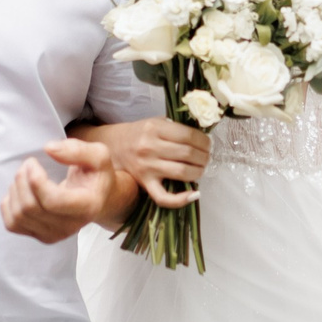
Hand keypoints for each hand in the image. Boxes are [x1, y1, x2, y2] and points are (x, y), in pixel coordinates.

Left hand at [1, 137, 121, 242]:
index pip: (52, 201)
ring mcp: (54, 235)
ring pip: (18, 215)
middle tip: (28, 163)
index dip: (35, 180)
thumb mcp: (98, 155)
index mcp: (87, 206)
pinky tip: (21, 191)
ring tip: (26, 176)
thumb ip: (77, 150)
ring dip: (15, 189)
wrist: (99, 199)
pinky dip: (9, 204)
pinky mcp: (40, 237)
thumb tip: (49, 149)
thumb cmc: (96, 176)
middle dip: (22, 179)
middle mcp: (70, 226)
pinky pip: (12, 224)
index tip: (33, 162)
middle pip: (30, 207)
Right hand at [82, 115, 211, 208]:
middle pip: (188, 153)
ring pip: (182, 172)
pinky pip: (164, 197)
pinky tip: (194, 194)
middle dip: (204, 156)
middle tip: (207, 157)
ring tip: (201, 169)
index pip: (189, 135)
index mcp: (154, 128)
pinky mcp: (144, 183)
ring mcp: (147, 167)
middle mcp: (150, 147)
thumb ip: (176, 126)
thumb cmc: (139, 134)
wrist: (113, 146)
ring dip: (199, 171)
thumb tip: (203, 135)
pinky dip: (181, 199)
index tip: (208, 144)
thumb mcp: (155, 122)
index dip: (204, 141)